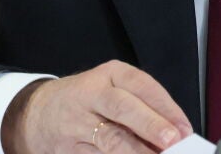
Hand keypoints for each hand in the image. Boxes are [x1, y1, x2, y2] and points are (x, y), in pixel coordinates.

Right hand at [2, 60, 194, 152]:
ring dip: (136, 151)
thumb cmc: (87, 99)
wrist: (37, 112)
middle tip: (172, 140)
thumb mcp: (112, 88)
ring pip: (110, 138)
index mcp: (109, 74)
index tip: (184, 126)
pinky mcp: (69, 147)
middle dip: (150, 125)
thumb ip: (142, 106)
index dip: (165, 106)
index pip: (141, 85)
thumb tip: (175, 131)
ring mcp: (77, 122)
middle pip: (123, 107)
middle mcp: (92, 94)